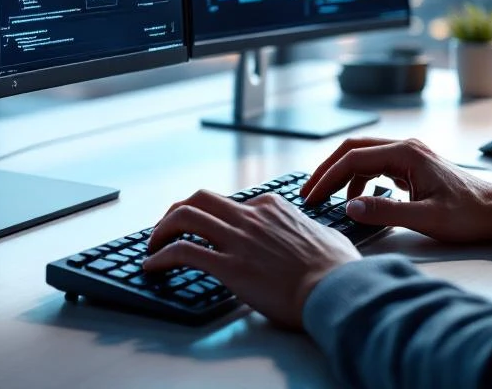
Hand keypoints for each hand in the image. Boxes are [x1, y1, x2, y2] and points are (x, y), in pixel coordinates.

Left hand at [143, 190, 359, 329]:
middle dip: (176, 211)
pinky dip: (161, 256)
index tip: (203, 230)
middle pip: (199, 199)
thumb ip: (308, 228)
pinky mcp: (229, 266)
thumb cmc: (339, 269)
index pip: (230, 203)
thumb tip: (310, 233)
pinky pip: (183, 251)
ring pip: (184, 216)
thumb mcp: (326, 234)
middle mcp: (251, 217)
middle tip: (166, 229)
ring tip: (152, 246)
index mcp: (272, 207)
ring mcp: (238, 239)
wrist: (338, 291)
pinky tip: (152, 266)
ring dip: (161, 229)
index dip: (211, 217)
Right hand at [300, 137, 491, 243]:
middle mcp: (405, 147)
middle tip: (309, 193)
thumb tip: (349, 207)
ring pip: (363, 156)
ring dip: (342, 175)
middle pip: (353, 150)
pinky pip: (376, 166)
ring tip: (327, 198)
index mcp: (406, 153)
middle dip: (327, 170)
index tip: (312, 197)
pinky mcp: (412, 166)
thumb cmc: (470, 214)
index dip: (327, 178)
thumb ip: (385, 212)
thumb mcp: (426, 218)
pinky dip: (358, 180)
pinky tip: (356, 200)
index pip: (353, 158)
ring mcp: (409, 155)